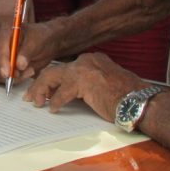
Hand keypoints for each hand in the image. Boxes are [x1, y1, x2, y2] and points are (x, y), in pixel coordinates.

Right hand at [0, 20, 58, 83]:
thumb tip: (19, 65)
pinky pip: (3, 78)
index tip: (7, 73)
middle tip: (22, 73)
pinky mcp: (4, 67)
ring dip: (12, 77)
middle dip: (6, 73)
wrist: (46, 43)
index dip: (1, 61)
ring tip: (30, 70)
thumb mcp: (36, 42)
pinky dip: (15, 80)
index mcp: (6, 34)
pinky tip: (27, 72)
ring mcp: (0, 57)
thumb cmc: (40, 38)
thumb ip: (27, 52)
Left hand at [24, 53, 142, 117]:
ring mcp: (84, 69)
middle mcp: (86, 60)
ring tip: (36, 103)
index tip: (42, 90)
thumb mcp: (102, 86)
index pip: (64, 68)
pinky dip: (56, 102)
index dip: (50, 80)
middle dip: (39, 84)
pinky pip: (62, 93)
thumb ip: (86, 85)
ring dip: (41, 91)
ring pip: (52, 77)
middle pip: (54, 70)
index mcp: (92, 60)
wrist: (139, 102)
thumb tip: (66, 94)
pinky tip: (53, 110)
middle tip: (30, 97)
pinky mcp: (84, 82)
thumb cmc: (125, 98)